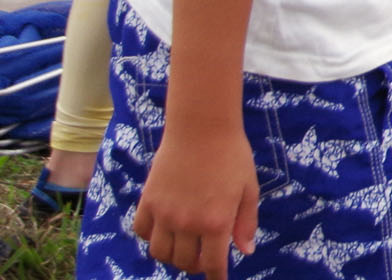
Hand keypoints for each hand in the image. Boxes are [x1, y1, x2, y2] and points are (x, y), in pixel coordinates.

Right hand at [132, 126, 257, 279]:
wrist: (201, 128)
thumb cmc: (231, 156)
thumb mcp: (249, 189)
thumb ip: (246, 222)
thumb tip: (245, 251)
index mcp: (216, 222)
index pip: (213, 264)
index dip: (216, 276)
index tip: (218, 279)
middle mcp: (187, 223)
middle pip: (185, 262)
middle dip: (196, 265)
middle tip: (205, 256)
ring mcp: (164, 214)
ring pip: (160, 253)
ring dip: (172, 256)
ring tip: (184, 246)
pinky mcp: (147, 202)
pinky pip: (142, 232)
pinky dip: (151, 237)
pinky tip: (164, 229)